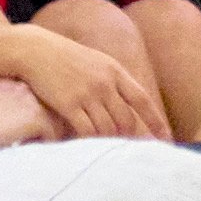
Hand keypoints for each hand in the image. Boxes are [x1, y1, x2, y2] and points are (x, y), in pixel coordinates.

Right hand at [0, 19, 169, 141]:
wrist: (34, 50)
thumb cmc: (66, 58)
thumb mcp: (96, 62)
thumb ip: (114, 82)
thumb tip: (130, 109)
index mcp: (114, 71)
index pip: (142, 100)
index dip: (155, 121)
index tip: (165, 138)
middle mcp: (104, 83)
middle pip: (125, 120)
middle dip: (128, 137)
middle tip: (126, 150)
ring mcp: (86, 94)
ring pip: (107, 128)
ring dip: (108, 141)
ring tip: (106, 150)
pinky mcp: (68, 104)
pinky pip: (86, 131)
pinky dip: (90, 141)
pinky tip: (88, 146)